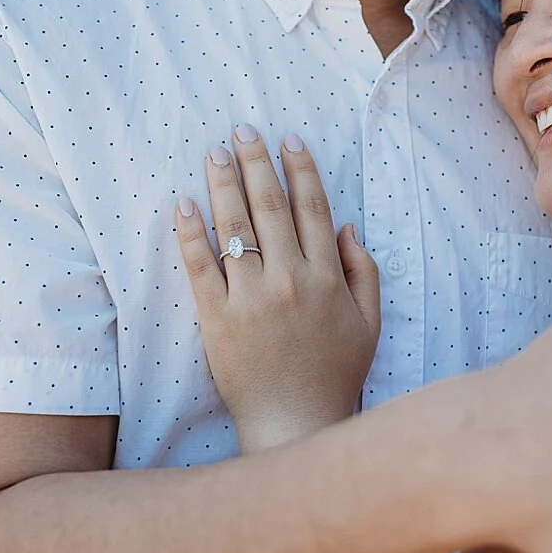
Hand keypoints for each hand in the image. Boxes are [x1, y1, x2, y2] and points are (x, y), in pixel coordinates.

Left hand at [175, 127, 380, 452]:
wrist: (295, 422)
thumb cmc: (334, 376)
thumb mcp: (368, 324)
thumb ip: (362, 272)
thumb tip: (346, 227)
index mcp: (326, 278)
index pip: (311, 209)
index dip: (300, 170)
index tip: (288, 141)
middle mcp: (289, 279)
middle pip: (270, 206)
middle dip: (256, 162)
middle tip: (242, 130)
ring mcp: (251, 298)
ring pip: (233, 226)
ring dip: (222, 183)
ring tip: (214, 154)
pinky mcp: (218, 318)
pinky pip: (200, 266)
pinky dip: (191, 232)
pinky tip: (183, 204)